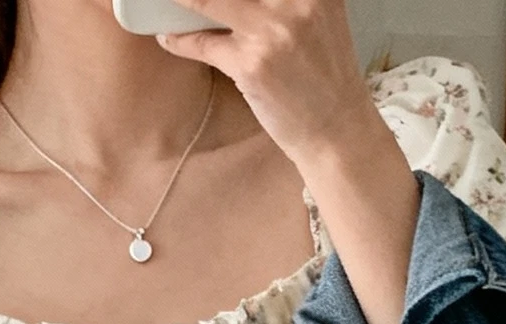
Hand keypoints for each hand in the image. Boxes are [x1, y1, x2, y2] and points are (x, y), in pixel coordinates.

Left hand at [158, 0, 378, 170]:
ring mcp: (273, 31)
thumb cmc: (324, 76)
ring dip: (183, 0)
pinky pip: (202, 42)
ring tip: (169, 0)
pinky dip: (180, 39)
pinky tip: (169, 37)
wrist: (336, 130)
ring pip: (209, 0)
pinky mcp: (252, 64)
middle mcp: (297, 0)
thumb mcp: (317, 17)